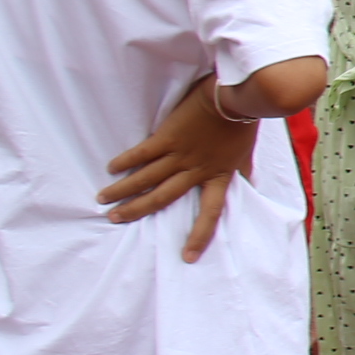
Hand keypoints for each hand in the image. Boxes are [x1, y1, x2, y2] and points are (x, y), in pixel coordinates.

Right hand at [100, 73, 259, 262]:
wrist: (236, 97)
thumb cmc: (243, 123)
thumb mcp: (246, 153)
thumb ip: (243, 171)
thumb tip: (250, 182)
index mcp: (218, 177)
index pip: (210, 214)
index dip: (200, 237)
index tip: (187, 258)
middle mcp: (195, 170)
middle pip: (163, 198)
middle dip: (137, 210)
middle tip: (115, 219)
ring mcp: (180, 154)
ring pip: (147, 178)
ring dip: (123, 190)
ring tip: (104, 200)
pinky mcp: (167, 136)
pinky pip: (143, 153)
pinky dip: (126, 161)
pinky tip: (112, 168)